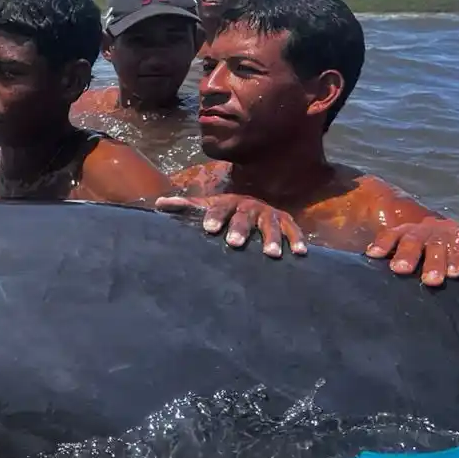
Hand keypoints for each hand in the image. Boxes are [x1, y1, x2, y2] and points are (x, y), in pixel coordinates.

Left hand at [156, 194, 307, 257]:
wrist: (252, 204)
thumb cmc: (223, 212)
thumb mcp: (204, 206)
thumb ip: (184, 206)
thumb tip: (159, 203)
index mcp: (228, 202)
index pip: (219, 208)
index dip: (214, 217)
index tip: (208, 229)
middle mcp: (249, 206)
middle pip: (244, 217)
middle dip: (240, 229)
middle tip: (234, 243)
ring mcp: (269, 214)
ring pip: (271, 226)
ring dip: (272, 239)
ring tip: (270, 254)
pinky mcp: (285, 221)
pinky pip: (293, 230)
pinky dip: (297, 240)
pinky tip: (300, 253)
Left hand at [365, 218, 458, 286]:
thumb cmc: (427, 252)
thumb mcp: (409, 252)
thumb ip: (394, 261)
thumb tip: (371, 282)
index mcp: (405, 232)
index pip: (390, 235)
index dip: (382, 243)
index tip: (373, 254)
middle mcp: (423, 229)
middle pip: (412, 239)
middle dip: (407, 254)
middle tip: (400, 269)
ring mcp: (444, 231)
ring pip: (436, 245)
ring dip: (433, 262)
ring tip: (430, 280)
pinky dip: (457, 257)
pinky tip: (453, 272)